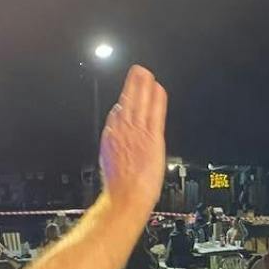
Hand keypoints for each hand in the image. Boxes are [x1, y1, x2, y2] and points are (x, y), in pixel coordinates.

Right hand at [99, 66, 168, 216]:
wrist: (126, 197)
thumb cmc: (119, 188)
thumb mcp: (110, 164)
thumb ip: (115, 150)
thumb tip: (117, 149)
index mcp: (111, 138)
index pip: (117, 113)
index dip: (123, 101)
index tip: (126, 92)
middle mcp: (123, 131)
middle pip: (128, 102)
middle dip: (132, 85)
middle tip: (137, 70)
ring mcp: (138, 132)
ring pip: (140, 103)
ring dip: (143, 86)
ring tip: (146, 73)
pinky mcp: (152, 137)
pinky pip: (155, 112)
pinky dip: (156, 99)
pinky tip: (158, 89)